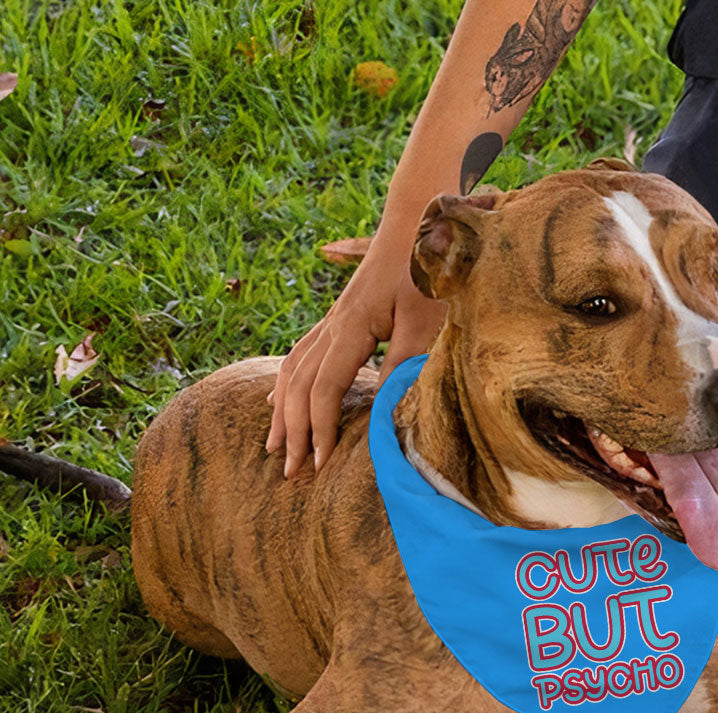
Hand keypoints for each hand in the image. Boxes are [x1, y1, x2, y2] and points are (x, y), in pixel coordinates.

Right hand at [266, 245, 445, 476]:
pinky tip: (278, 399)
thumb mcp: (425, 321)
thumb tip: (386, 412)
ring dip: (283, 411)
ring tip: (275, 446)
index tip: (321, 465)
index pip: (324, 389)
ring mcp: (332, 320)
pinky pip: (299, 355)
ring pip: (292, 370)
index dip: (320, 429)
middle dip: (293, 430)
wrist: (419, 222)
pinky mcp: (339, 318)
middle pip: (299, 385)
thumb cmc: (428, 269)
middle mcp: (332, 325)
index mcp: (350, 327)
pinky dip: (286, 384)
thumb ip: (405, 365)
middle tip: (291, 471)